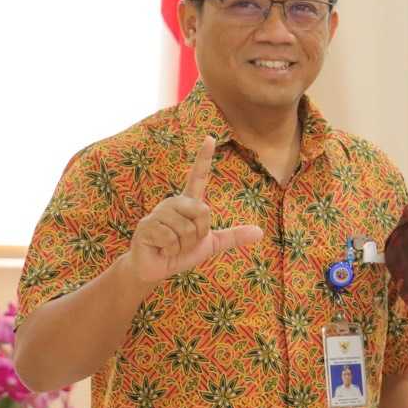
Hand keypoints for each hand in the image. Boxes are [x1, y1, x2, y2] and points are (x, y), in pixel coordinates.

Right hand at [127, 135, 262, 286]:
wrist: (155, 270)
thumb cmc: (180, 253)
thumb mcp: (211, 244)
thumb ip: (233, 237)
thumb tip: (260, 233)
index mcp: (188, 203)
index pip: (197, 177)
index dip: (203, 158)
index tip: (210, 137)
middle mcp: (173, 203)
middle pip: (202, 211)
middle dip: (199, 233)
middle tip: (185, 242)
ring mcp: (158, 213)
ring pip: (186, 228)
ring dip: (183, 245)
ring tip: (172, 246)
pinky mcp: (146, 226)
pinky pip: (170, 237)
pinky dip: (171, 249)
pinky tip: (161, 249)